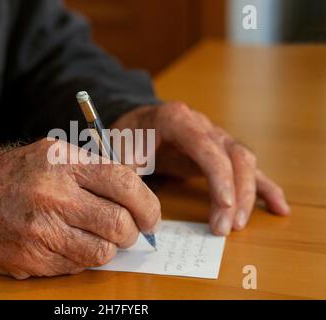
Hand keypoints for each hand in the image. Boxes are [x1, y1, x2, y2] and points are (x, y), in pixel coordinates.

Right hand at [0, 139, 160, 278]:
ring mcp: (42, 231)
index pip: (125, 184)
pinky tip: (68, 243)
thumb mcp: (51, 153)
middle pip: (119, 223)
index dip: (148, 204)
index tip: (152, 217)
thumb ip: (94, 168)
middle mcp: (53, 195)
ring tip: (96, 236)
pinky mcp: (32, 259)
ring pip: (103, 251)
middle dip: (133, 232)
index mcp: (62, 163)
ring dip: (108, 247)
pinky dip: (82, 258)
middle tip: (129, 230)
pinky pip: (77, 266)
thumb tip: (136, 191)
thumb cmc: (11, 175)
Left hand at [112, 102, 289, 235]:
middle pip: (233, 156)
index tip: (224, 204)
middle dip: (234, 194)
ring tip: (237, 226)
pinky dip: (263, 188)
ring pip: (244, 162)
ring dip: (247, 194)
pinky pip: (248, 169)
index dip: (219, 175)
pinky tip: (278, 207)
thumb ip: (126, 174)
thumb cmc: (128, 136)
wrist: (137, 122)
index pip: (206, 146)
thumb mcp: (119, 151)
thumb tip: (138, 209)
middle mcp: (203, 125)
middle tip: (224, 228)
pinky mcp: (220, 153)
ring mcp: (216, 137)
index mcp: (177, 119)